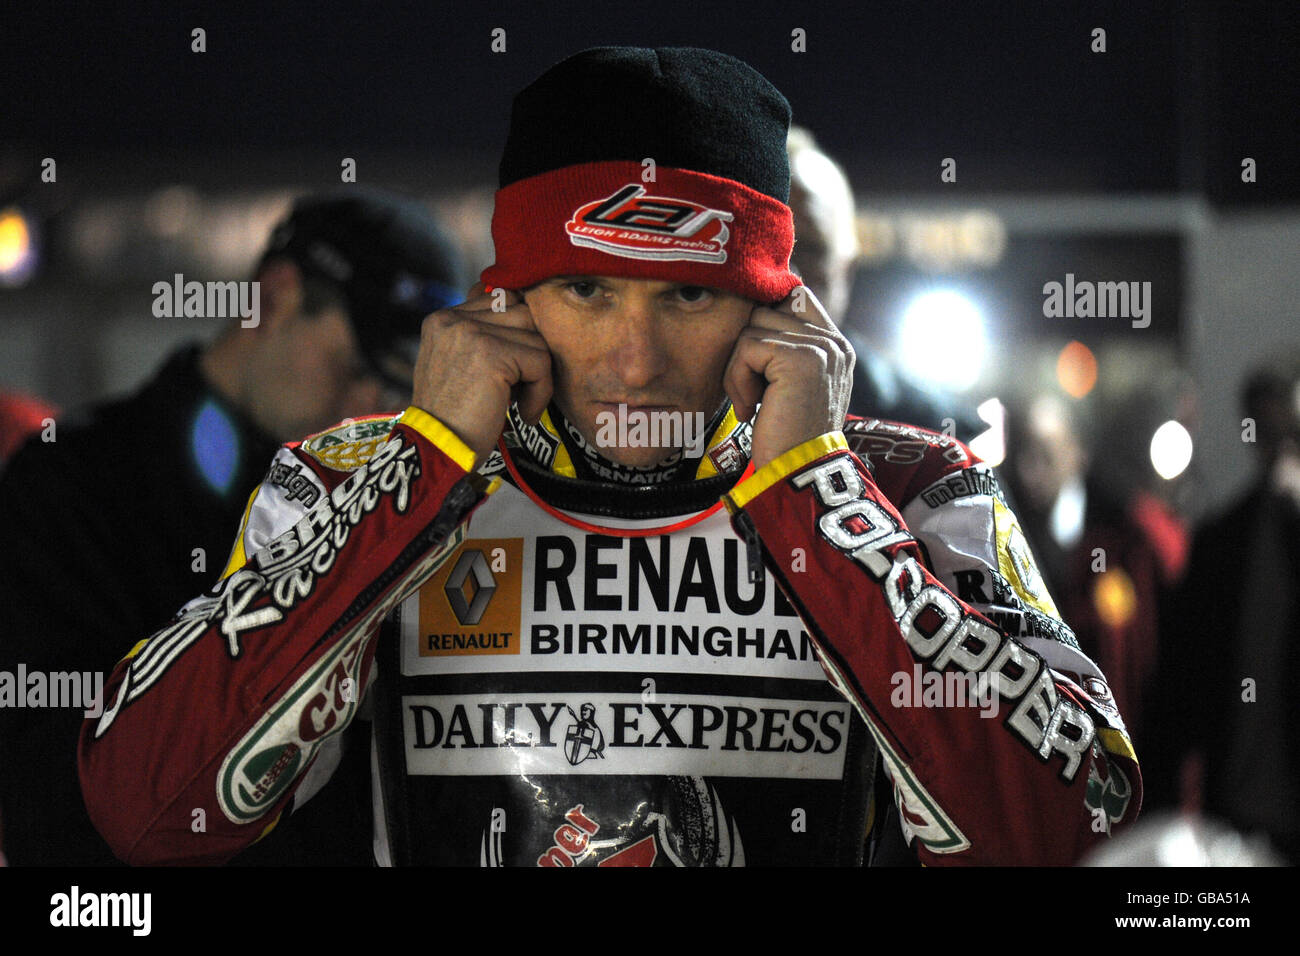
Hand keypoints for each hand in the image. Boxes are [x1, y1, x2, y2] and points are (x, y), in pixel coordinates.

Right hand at [410, 282, 552, 463]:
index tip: (513, 371)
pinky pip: (540, 361)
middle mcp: (453, 318)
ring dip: (537, 374)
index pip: (501, 300)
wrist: (439, 449)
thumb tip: (527, 318)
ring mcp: (470, 332)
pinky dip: (540, 392)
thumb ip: (483, 338)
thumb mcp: (459, 366)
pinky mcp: (491, 353)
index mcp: (443, 318)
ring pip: (535, 336)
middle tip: (518, 388)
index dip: (517, 335)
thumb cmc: (455, 417)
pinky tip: (522, 413)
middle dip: (530, 352)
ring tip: (519, 402)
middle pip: (523, 313)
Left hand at [723, 285, 854, 470]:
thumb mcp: (792, 387)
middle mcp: (833, 342)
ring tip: (755, 403)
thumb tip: (752, 312)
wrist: (799, 475)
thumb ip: (785, 350)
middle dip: (747, 351)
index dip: (765, 320)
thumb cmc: (786, 437)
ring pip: (751, 328)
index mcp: (836, 346)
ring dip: (739, 369)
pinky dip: (738, 380)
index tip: (754, 359)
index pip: (794, 296)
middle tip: (755, 393)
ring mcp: (820, 347)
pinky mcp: (799, 358)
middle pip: (765, 310)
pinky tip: (752, 409)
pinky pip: (746, 348)